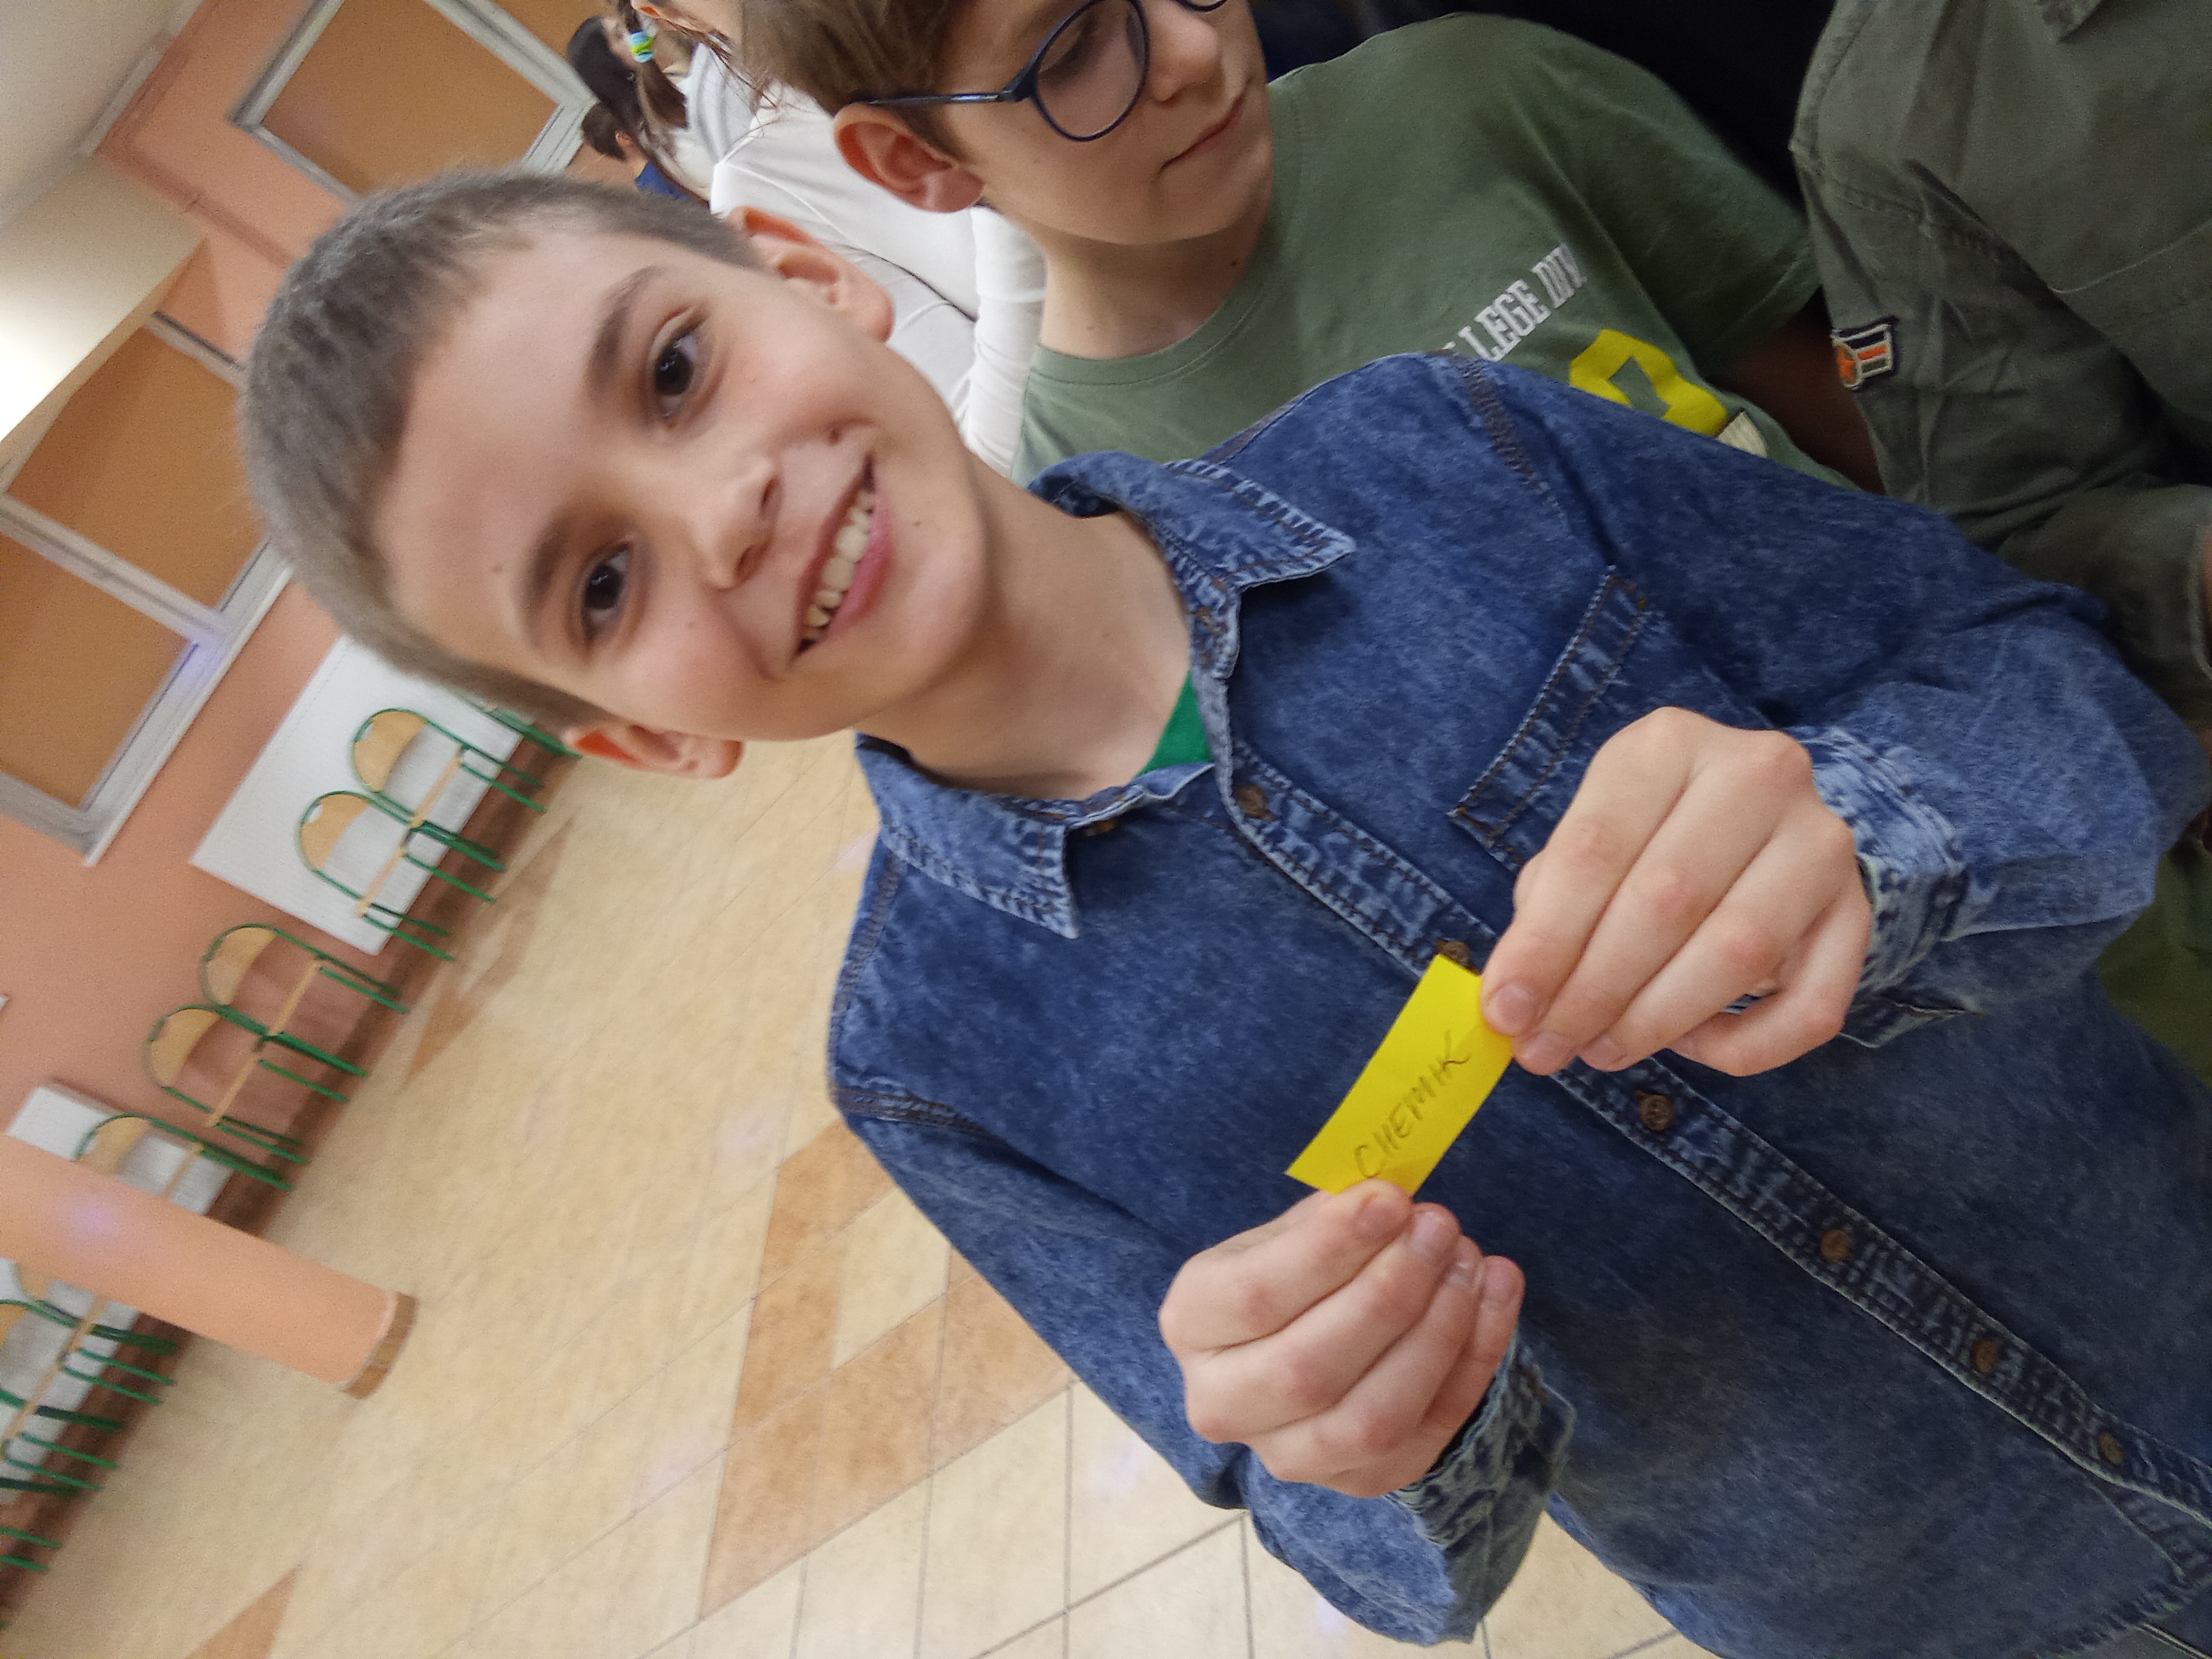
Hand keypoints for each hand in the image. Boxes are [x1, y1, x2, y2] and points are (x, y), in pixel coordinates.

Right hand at [1158, 1182, 1522, 1498]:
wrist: (1299, 1339)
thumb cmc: (1291, 1274)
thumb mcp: (1287, 1232)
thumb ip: (1329, 1217)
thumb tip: (1388, 1201)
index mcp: (1192, 1323)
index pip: (1256, 1296)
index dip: (1330, 1249)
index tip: (1392, 1200)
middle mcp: (1223, 1403)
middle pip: (1309, 1368)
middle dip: (1390, 1293)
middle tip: (1439, 1228)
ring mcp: (1291, 1455)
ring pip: (1371, 1417)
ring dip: (1437, 1334)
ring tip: (1470, 1261)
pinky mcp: (1360, 1480)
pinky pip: (1428, 1432)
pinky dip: (1475, 1361)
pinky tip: (1496, 1292)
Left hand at [1480, 707, 1870, 1078]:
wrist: (1760, 820)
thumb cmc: (1646, 837)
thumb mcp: (1590, 843)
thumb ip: (1548, 910)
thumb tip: (1514, 1000)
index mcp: (1668, 743)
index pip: (1595, 850)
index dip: (1544, 941)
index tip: (1505, 1010)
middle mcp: (1757, 775)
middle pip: (1665, 901)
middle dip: (1592, 992)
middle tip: (1547, 1047)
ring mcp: (1820, 841)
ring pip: (1737, 951)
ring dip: (1656, 1021)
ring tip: (1601, 1051)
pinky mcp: (1858, 911)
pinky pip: (1811, 1006)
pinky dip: (1744, 1046)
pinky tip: (1688, 1045)